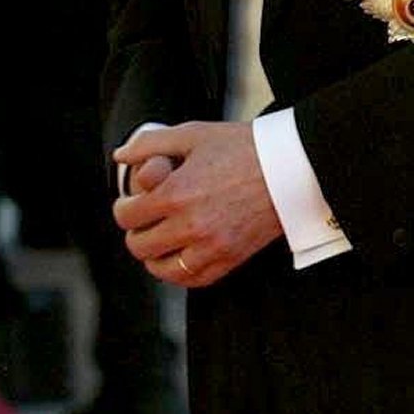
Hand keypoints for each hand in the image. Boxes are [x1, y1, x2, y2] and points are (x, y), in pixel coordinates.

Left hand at [113, 122, 282, 287]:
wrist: (292, 166)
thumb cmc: (246, 147)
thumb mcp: (196, 134)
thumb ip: (151, 143)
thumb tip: (121, 156)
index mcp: (177, 193)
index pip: (127, 216)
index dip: (124, 207)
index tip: (132, 202)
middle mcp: (190, 225)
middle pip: (139, 245)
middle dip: (137, 230)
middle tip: (146, 219)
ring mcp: (210, 247)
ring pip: (160, 268)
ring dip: (154, 253)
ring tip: (162, 237)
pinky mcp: (229, 260)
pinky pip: (190, 279)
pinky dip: (179, 270)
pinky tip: (181, 253)